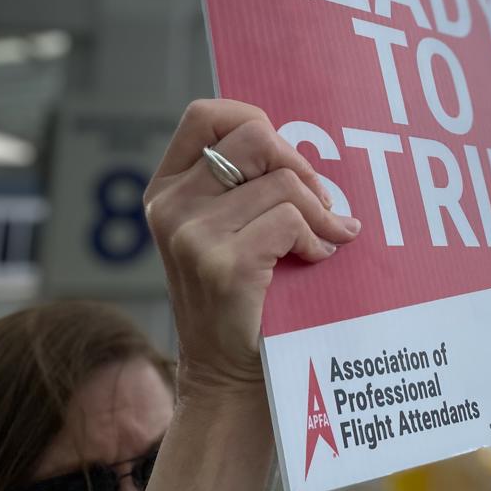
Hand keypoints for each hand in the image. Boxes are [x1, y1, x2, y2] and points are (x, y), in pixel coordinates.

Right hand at [143, 99, 361, 398]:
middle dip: (300, 165)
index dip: (256, 121)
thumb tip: (306, 154)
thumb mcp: (229, 231)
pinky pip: (291, 219)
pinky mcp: (223, 264)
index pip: (206, 114)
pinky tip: (317, 257)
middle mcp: (170, 207)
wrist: (230, 376)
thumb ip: (246, 187)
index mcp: (167, 189)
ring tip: (323, 239)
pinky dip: (318, 237)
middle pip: (254, 136)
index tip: (286, 161)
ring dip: (319, 212)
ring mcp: (191, 235)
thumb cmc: (244, 297)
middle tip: (319, 203)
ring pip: (283, 183)